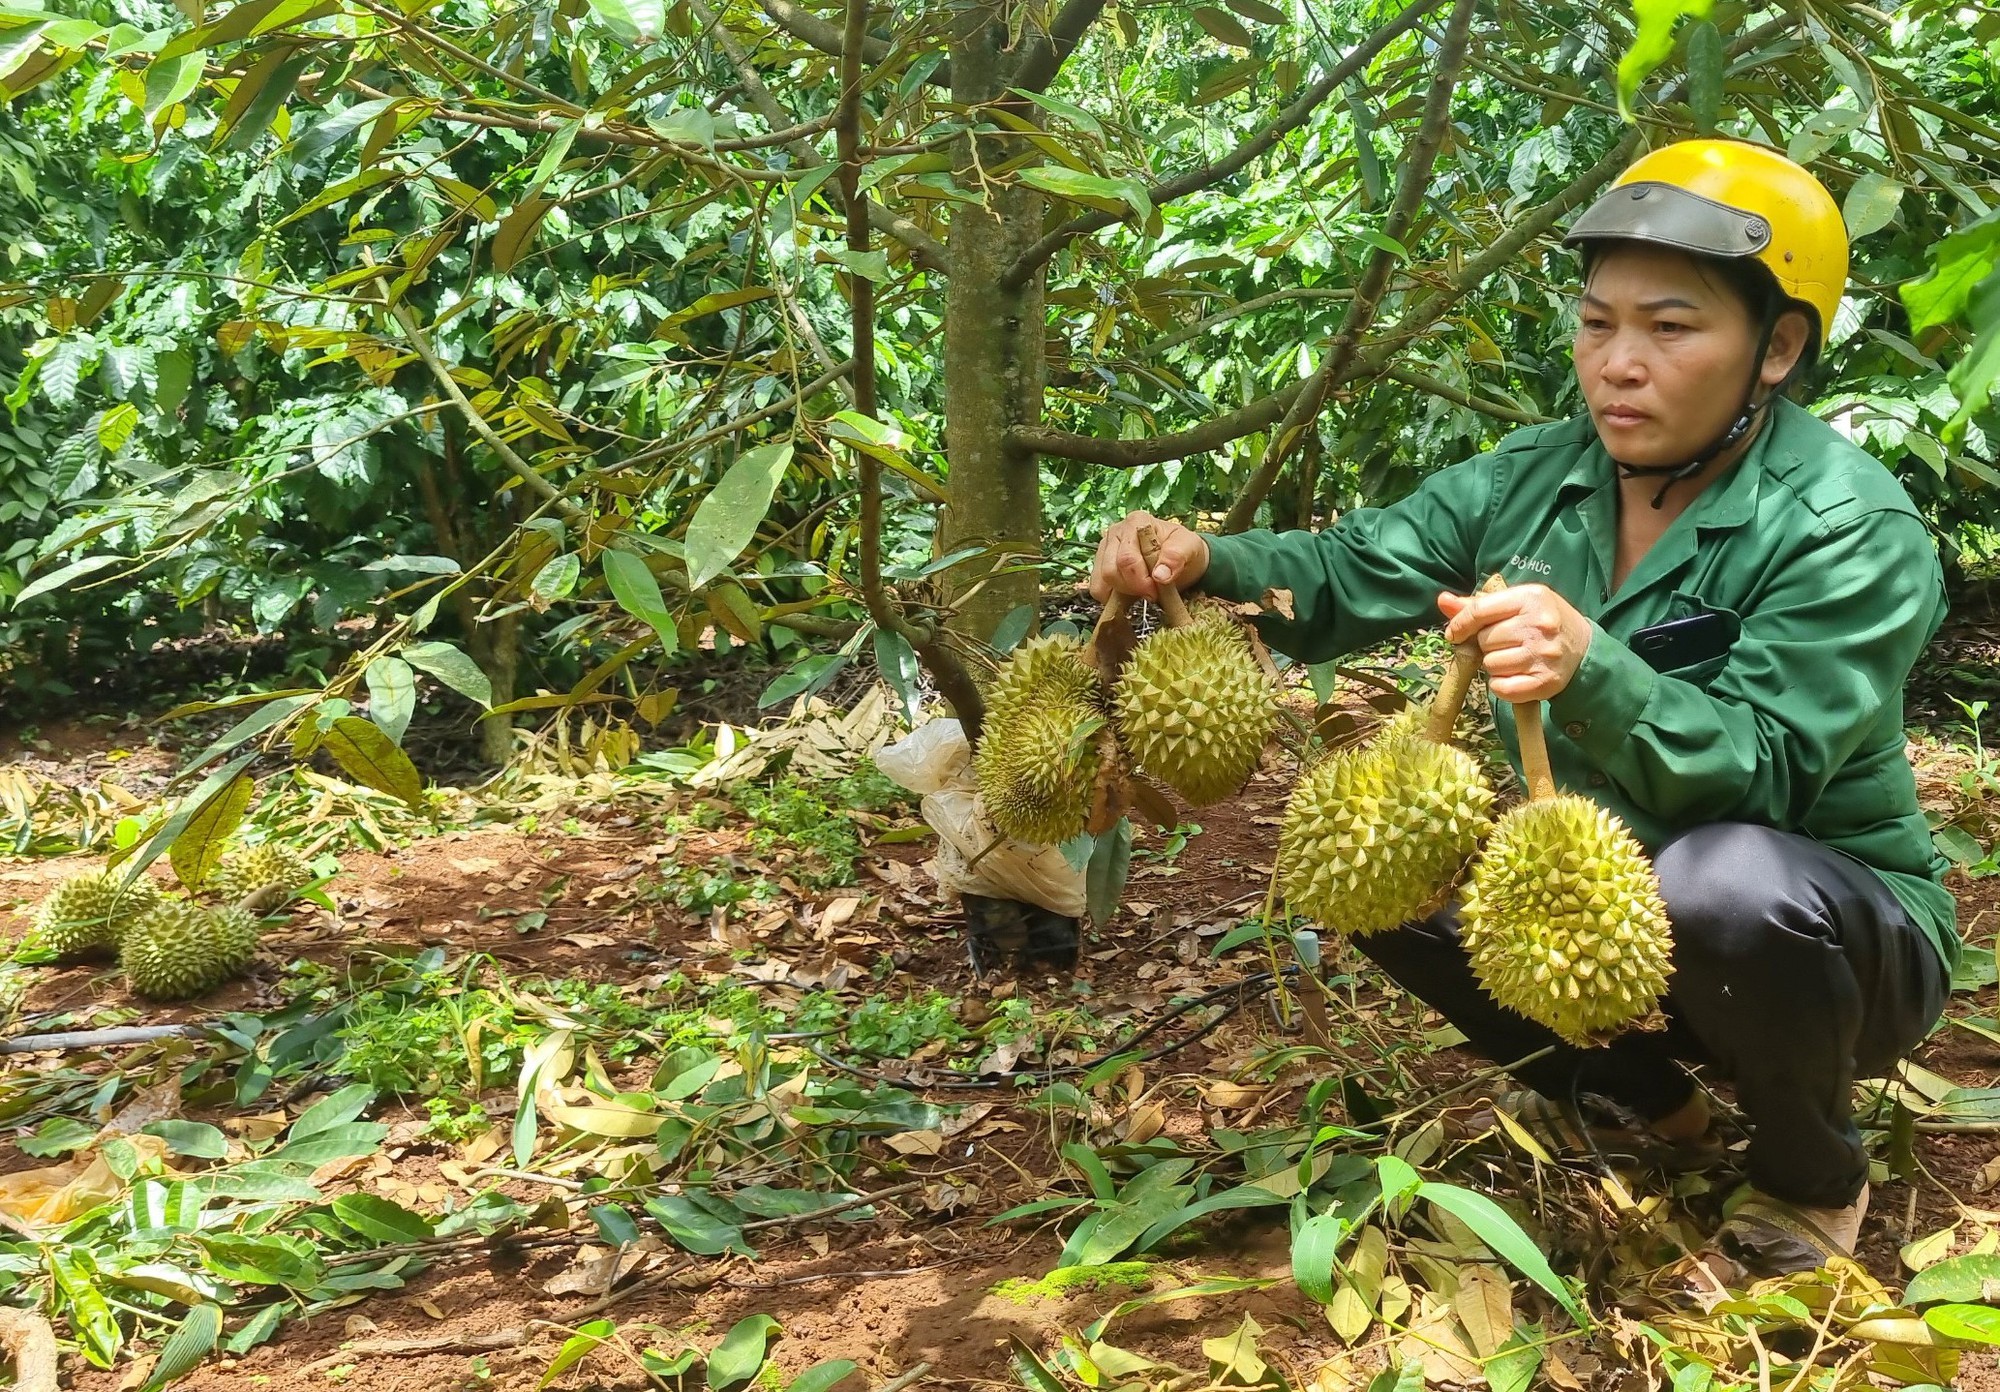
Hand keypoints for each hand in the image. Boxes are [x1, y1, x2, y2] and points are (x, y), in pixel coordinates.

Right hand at [1088, 511, 1209, 603]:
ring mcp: (1105, 548)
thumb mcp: (1190, 548)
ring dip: (1123, 593)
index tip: (1158, 589)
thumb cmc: (1185, 550)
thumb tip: (1159, 575)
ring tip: (1142, 591)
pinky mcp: (1100, 565)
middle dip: (1133, 588)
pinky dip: (1112, 598)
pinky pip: (1097, 588)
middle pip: (1111, 571)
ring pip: (1102, 581)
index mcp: (1136, 522)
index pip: (1127, 558)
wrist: (1183, 558)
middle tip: (1153, 592)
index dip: (1141, 580)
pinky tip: (1130, 593)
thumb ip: (1177, 557)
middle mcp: (1116, 531)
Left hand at [1437, 583, 1591, 702]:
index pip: (1480, 610)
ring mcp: (1544, 655)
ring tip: (1514, 657)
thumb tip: (1442, 601)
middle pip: (1484, 640)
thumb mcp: (1517, 603)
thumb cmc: (1543, 621)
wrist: (1584, 649)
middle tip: (1505, 643)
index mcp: (1531, 598)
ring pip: (1491, 665)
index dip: (1460, 624)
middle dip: (1487, 644)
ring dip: (1495, 665)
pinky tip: (1516, 675)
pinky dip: (1501, 685)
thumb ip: (1478, 605)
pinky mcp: (1545, 682)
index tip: (1455, 633)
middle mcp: (1539, 625)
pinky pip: (1501, 688)